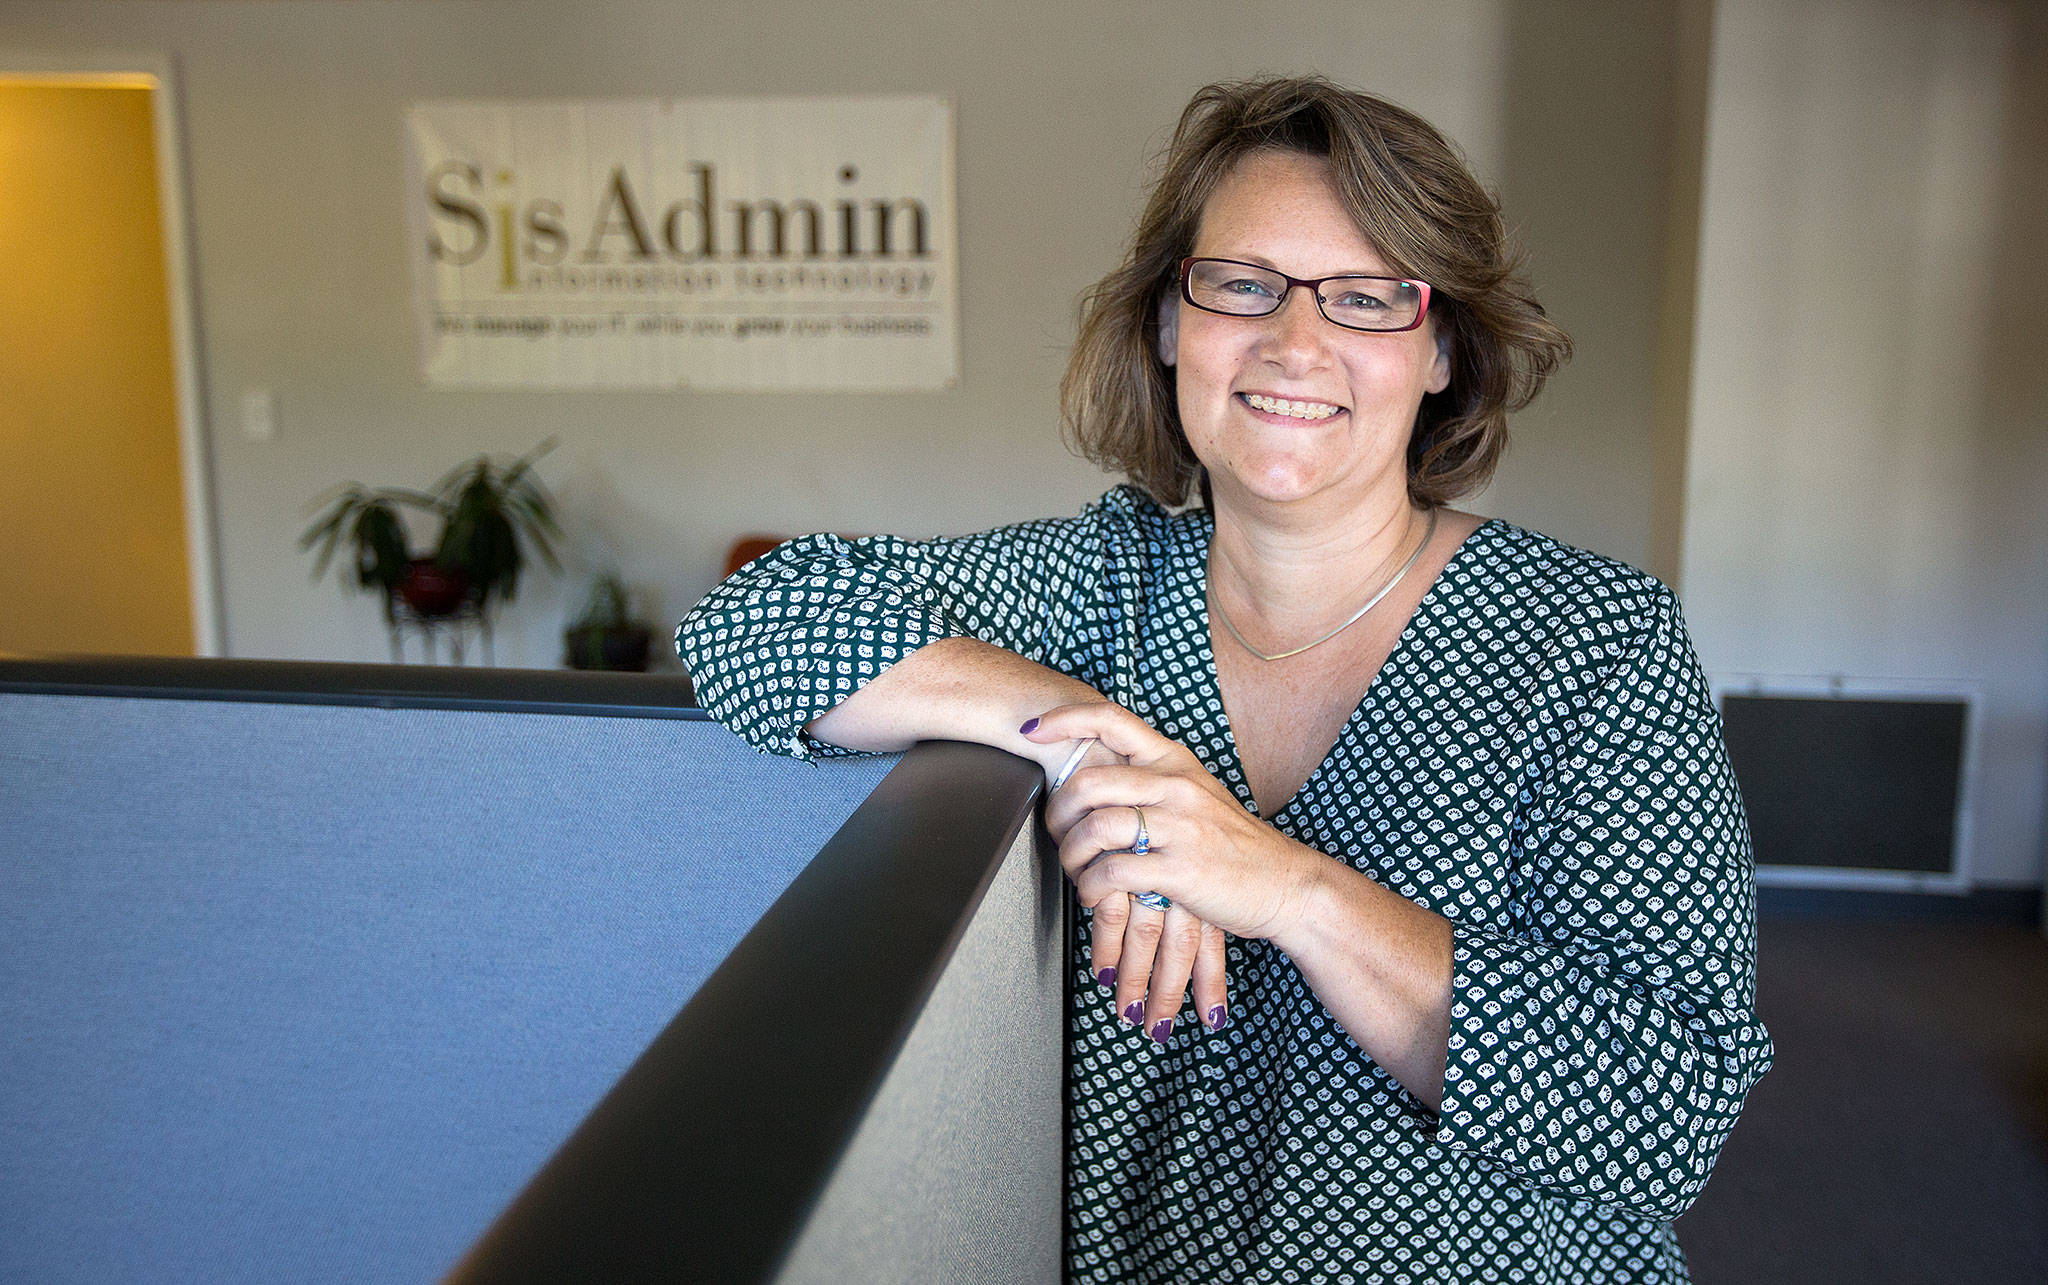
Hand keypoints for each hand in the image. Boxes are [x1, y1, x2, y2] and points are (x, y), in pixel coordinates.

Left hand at [1024, 701, 1316, 1039]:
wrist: (1286, 884)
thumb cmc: (1235, 845)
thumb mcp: (1196, 796)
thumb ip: (1152, 782)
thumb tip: (1096, 778)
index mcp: (1175, 761)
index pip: (1111, 719)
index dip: (1064, 720)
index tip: (1032, 731)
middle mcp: (1175, 785)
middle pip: (1088, 781)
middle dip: (1058, 812)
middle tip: (1058, 836)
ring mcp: (1180, 826)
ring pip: (1095, 828)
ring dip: (1071, 856)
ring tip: (1077, 873)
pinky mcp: (1180, 869)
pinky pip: (1112, 871)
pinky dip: (1091, 887)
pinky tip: (1096, 895)